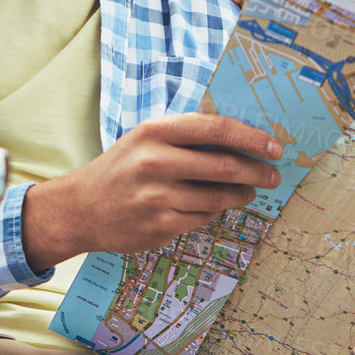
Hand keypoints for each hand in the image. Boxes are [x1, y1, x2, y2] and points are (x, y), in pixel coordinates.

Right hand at [21, 113, 283, 269]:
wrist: (80, 209)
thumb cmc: (121, 169)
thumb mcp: (145, 139)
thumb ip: (186, 135)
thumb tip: (242, 138)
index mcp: (155, 132)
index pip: (217, 128)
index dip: (252, 138)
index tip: (275, 147)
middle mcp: (155, 162)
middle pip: (225, 166)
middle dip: (257, 172)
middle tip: (272, 176)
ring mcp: (157, 197)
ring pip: (219, 198)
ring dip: (241, 195)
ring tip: (248, 192)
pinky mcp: (159, 226)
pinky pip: (203, 219)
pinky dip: (214, 213)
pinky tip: (214, 207)